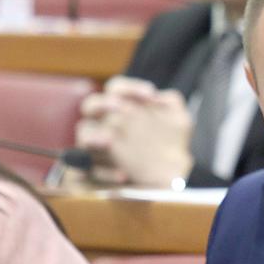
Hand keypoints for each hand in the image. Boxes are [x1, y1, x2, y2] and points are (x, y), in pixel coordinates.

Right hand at [75, 76, 194, 187]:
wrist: (173, 173)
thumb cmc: (170, 141)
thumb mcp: (178, 120)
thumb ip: (172, 103)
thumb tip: (159, 98)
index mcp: (121, 106)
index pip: (116, 88)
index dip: (131, 88)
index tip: (151, 95)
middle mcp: (104, 122)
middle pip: (91, 105)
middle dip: (104, 103)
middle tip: (121, 107)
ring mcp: (98, 146)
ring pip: (84, 134)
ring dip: (94, 136)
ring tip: (109, 140)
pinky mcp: (98, 171)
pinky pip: (92, 171)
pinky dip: (106, 173)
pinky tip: (123, 176)